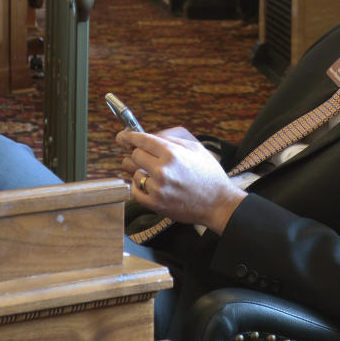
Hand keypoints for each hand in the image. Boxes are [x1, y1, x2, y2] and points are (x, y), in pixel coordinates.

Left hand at [118, 127, 245, 234]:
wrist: (218, 204)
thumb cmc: (209, 174)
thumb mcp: (196, 148)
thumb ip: (172, 139)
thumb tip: (150, 136)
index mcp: (173, 153)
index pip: (142, 140)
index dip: (128, 137)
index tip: (121, 136)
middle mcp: (163, 170)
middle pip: (134, 155)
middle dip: (137, 153)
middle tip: (142, 156)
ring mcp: (158, 188)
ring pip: (133, 173)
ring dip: (140, 171)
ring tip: (152, 173)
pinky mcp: (155, 204)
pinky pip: (134, 191)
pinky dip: (138, 186)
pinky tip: (146, 184)